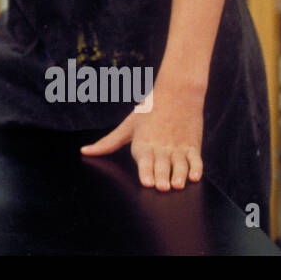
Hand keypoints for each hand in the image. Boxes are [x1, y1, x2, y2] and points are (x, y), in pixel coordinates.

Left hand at [80, 84, 205, 190]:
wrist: (177, 92)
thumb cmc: (149, 110)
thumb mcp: (127, 126)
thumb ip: (107, 142)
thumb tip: (83, 152)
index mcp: (143, 143)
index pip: (145, 160)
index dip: (146, 172)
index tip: (147, 183)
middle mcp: (160, 146)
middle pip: (162, 165)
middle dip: (162, 177)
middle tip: (162, 187)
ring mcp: (178, 146)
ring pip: (179, 164)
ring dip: (179, 175)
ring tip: (178, 185)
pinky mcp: (192, 146)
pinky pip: (196, 159)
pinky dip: (196, 168)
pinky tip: (195, 177)